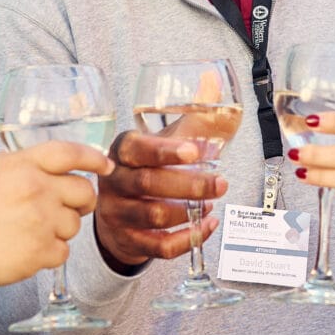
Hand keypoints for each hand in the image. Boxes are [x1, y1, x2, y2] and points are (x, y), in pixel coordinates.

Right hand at [0, 143, 110, 293]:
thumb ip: (20, 166)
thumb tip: (45, 167)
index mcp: (21, 165)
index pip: (70, 153)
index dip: (93, 158)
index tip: (106, 165)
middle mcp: (36, 188)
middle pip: (84, 192)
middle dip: (79, 203)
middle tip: (61, 210)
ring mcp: (41, 220)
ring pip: (74, 225)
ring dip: (58, 231)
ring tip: (27, 233)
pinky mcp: (41, 251)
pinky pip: (63, 252)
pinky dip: (48, 254)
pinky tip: (24, 251)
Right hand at [93, 131, 230, 268]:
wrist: (121, 207)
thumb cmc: (149, 166)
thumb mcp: (166, 139)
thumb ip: (193, 118)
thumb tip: (215, 88)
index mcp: (123, 151)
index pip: (137, 149)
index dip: (165, 151)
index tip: (193, 152)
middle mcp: (115, 181)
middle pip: (148, 183)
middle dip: (190, 185)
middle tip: (220, 183)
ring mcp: (117, 213)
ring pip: (154, 215)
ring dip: (189, 211)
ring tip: (210, 204)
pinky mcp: (128, 240)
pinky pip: (159, 246)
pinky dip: (187, 239)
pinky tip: (205, 226)